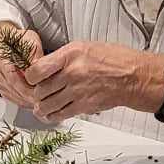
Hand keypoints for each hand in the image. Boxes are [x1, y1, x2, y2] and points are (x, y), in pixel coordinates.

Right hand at [0, 21, 43, 102]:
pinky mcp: (2, 89)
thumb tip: (39, 66)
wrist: (12, 44)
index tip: (41, 88)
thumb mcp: (30, 41)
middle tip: (46, 96)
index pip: (13, 77)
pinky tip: (36, 100)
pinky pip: (14, 99)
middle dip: (30, 94)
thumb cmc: (21, 41)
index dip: (28, 85)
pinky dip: (25, 101)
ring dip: (29, 100)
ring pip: (14, 96)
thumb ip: (34, 53)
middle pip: (14, 89)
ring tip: (44, 99)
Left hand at [13, 40, 163, 122]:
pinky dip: (52, 116)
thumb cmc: (113, 60)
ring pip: (46, 105)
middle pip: (39, 90)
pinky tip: (51, 113)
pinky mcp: (84, 106)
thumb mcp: (84, 47)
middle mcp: (72, 73)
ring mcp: (77, 91)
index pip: (36, 70)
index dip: (29, 77)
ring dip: (41, 107)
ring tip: (42, 105)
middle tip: (37, 93)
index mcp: (71, 54)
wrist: (133, 77)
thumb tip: (42, 68)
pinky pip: (59, 115)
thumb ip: (62, 57)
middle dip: (35, 93)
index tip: (31, 78)